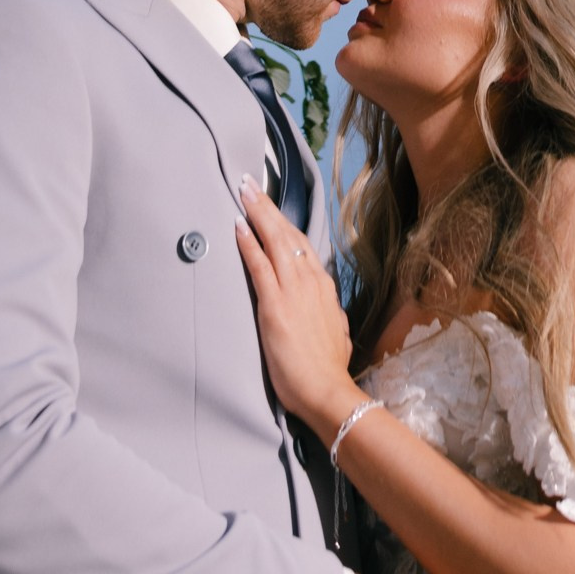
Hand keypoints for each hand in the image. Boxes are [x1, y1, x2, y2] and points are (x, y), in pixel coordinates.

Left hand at [234, 175, 358, 436]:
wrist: (327, 391)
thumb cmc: (329, 369)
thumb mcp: (336, 333)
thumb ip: (329, 316)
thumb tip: (327, 313)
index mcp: (324, 288)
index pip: (302, 246)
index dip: (284, 224)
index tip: (272, 209)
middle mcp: (310, 281)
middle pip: (287, 233)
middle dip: (267, 206)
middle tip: (250, 183)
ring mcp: (293, 290)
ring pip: (274, 240)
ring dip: (257, 213)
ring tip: (243, 192)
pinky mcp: (274, 305)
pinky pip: (259, 265)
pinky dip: (248, 243)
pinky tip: (238, 226)